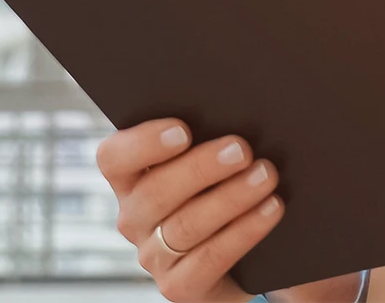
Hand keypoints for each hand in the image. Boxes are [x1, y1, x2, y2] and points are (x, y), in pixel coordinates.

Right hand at [96, 118, 360, 302]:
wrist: (252, 253)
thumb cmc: (227, 184)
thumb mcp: (211, 158)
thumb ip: (209, 132)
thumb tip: (240, 100)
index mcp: (130, 178)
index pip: (113, 158)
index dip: (143, 143)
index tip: (183, 130)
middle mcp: (134, 218)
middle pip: (155, 193)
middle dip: (201, 169)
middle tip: (242, 148)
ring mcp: (154, 256)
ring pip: (185, 226)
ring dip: (230, 198)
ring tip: (267, 175)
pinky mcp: (181, 287)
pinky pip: (209, 259)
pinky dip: (244, 231)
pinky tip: (271, 209)